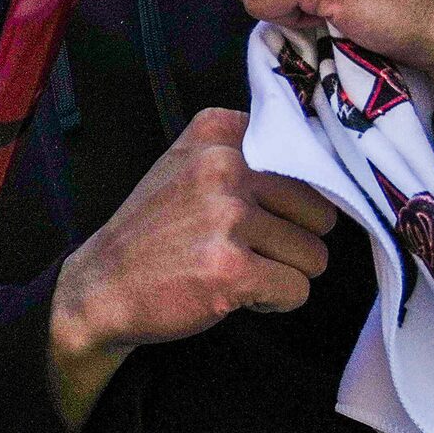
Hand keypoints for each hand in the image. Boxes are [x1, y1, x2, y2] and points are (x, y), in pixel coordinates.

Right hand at [48, 107, 336, 428]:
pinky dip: (275, 301)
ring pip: (314, 253)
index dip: (298, 195)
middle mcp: (223, 164)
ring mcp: (226, 216)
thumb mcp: (191, 165)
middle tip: (251, 249)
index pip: (309, 156)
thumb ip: (250, 153)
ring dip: (284, 272)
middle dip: (295, 238)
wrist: (101, 286)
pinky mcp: (230, 268)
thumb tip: (332, 165)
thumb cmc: (157, 231)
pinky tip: (238, 293)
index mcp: (218, 131)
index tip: (270, 211)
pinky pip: (298, 289)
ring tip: (240, 269)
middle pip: (321, 209)